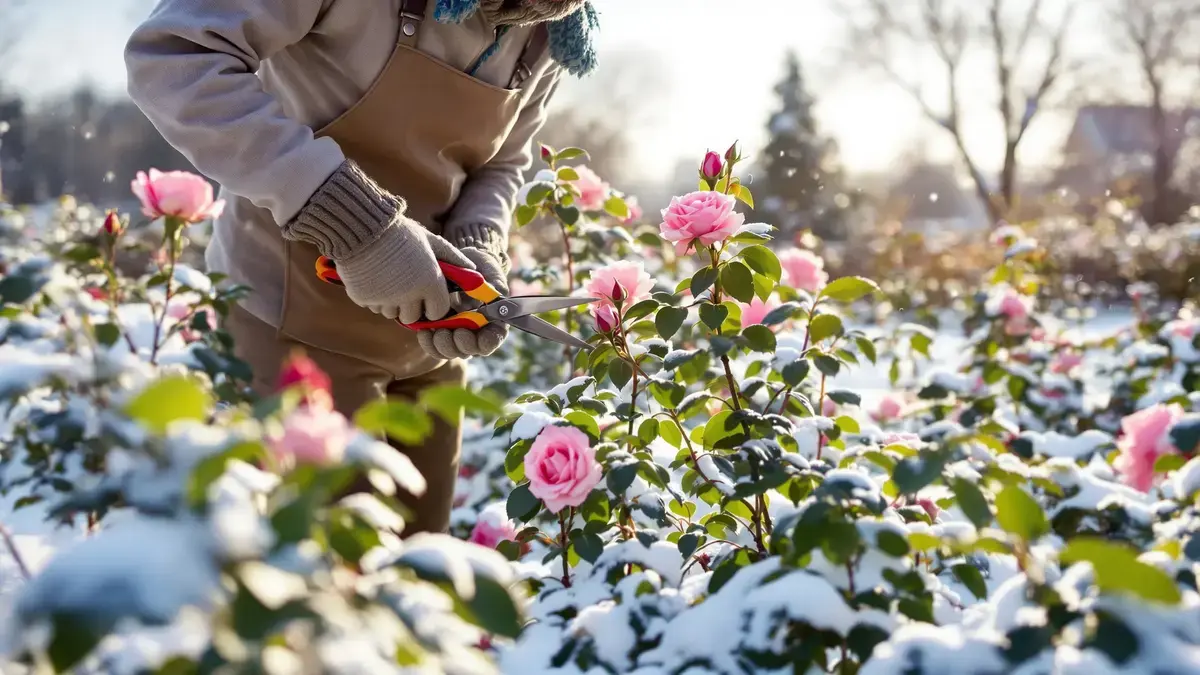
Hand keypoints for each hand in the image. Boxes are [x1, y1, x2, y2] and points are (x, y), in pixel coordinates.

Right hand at [335, 223, 474, 323]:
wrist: (363, 225)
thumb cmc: (401, 232)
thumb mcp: (432, 241)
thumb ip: (453, 258)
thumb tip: (472, 270)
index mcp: (430, 283)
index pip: (438, 312)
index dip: (433, 307)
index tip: (428, 299)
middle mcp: (409, 295)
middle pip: (413, 317)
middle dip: (411, 307)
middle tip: (405, 288)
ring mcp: (385, 299)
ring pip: (391, 313)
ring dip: (391, 303)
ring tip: (388, 280)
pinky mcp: (364, 298)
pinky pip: (373, 306)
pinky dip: (373, 297)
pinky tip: (373, 277)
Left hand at [414, 247, 510, 359]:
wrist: (458, 263)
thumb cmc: (479, 266)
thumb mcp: (489, 272)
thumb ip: (495, 285)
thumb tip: (498, 296)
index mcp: (492, 321)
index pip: (491, 341)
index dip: (485, 343)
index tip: (477, 337)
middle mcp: (475, 332)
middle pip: (468, 351)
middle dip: (459, 346)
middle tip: (452, 333)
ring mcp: (456, 332)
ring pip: (450, 351)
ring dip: (442, 346)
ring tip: (435, 333)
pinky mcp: (439, 329)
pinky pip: (433, 345)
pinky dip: (428, 342)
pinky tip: (424, 332)